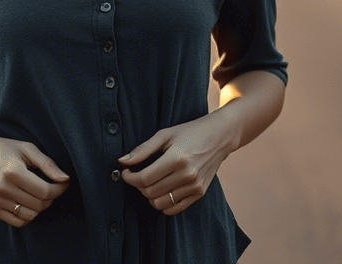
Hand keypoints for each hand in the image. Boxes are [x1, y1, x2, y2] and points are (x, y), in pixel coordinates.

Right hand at [0, 133, 70, 227]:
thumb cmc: (5, 149)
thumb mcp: (27, 149)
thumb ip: (48, 164)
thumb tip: (66, 179)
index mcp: (13, 171)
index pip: (45, 191)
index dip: (59, 189)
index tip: (64, 183)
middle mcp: (2, 188)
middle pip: (39, 204)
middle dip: (51, 197)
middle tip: (52, 187)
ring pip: (30, 215)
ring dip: (40, 207)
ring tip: (39, 194)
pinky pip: (18, 222)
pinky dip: (28, 216)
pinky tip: (28, 203)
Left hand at [117, 113, 235, 215]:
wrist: (219, 137)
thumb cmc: (190, 132)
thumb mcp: (165, 134)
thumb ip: (143, 149)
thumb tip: (122, 161)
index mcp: (177, 158)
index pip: (144, 178)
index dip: (129, 177)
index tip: (125, 172)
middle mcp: (187, 175)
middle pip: (150, 192)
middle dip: (137, 185)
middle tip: (136, 175)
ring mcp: (195, 186)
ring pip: (160, 203)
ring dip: (148, 195)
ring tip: (148, 183)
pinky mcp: (200, 193)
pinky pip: (175, 209)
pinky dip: (163, 204)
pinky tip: (160, 191)